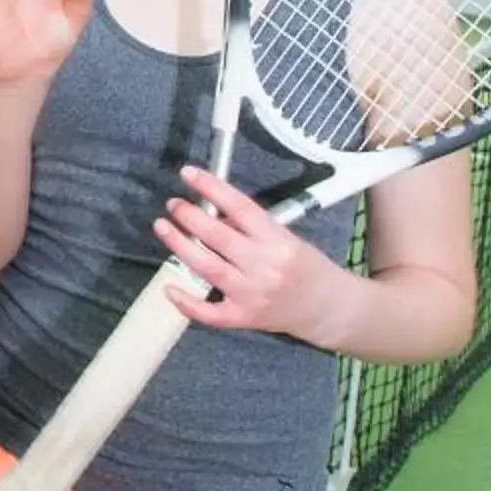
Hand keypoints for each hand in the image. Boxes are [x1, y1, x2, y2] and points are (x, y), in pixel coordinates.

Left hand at [157, 167, 345, 345]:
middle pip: (218, 237)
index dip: (211, 187)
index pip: (240, 207)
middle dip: (189, 216)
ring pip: (207, 268)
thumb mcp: (286, 238)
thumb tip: (212, 211)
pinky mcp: (244, 317)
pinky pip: (210, 312)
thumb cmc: (307, 267)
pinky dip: (187, 302)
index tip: (188, 174)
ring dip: (180, 245)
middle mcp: (264, 266)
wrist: (328, 309)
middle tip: (173, 204)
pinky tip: (169, 288)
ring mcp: (252, 294)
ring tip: (163, 226)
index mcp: (278, 240)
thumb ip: (251, 227)